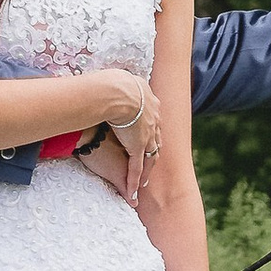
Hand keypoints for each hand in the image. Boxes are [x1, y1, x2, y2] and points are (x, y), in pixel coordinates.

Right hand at [79, 85, 162, 202]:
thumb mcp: (122, 79)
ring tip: (143, 183)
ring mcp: (147, 136)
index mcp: (150, 103)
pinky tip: (133, 192)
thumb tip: (113, 78)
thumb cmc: (115, 82)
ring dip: (146, 172)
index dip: (150, 131)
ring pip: (150, 158)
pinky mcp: (137, 147)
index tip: (146, 138)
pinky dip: (135, 181)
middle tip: (149, 164)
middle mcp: (153, 121)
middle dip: (152, 153)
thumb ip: (121, 83)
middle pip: (156, 142)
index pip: (153, 122)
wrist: (118, 92)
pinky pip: (136, 168)